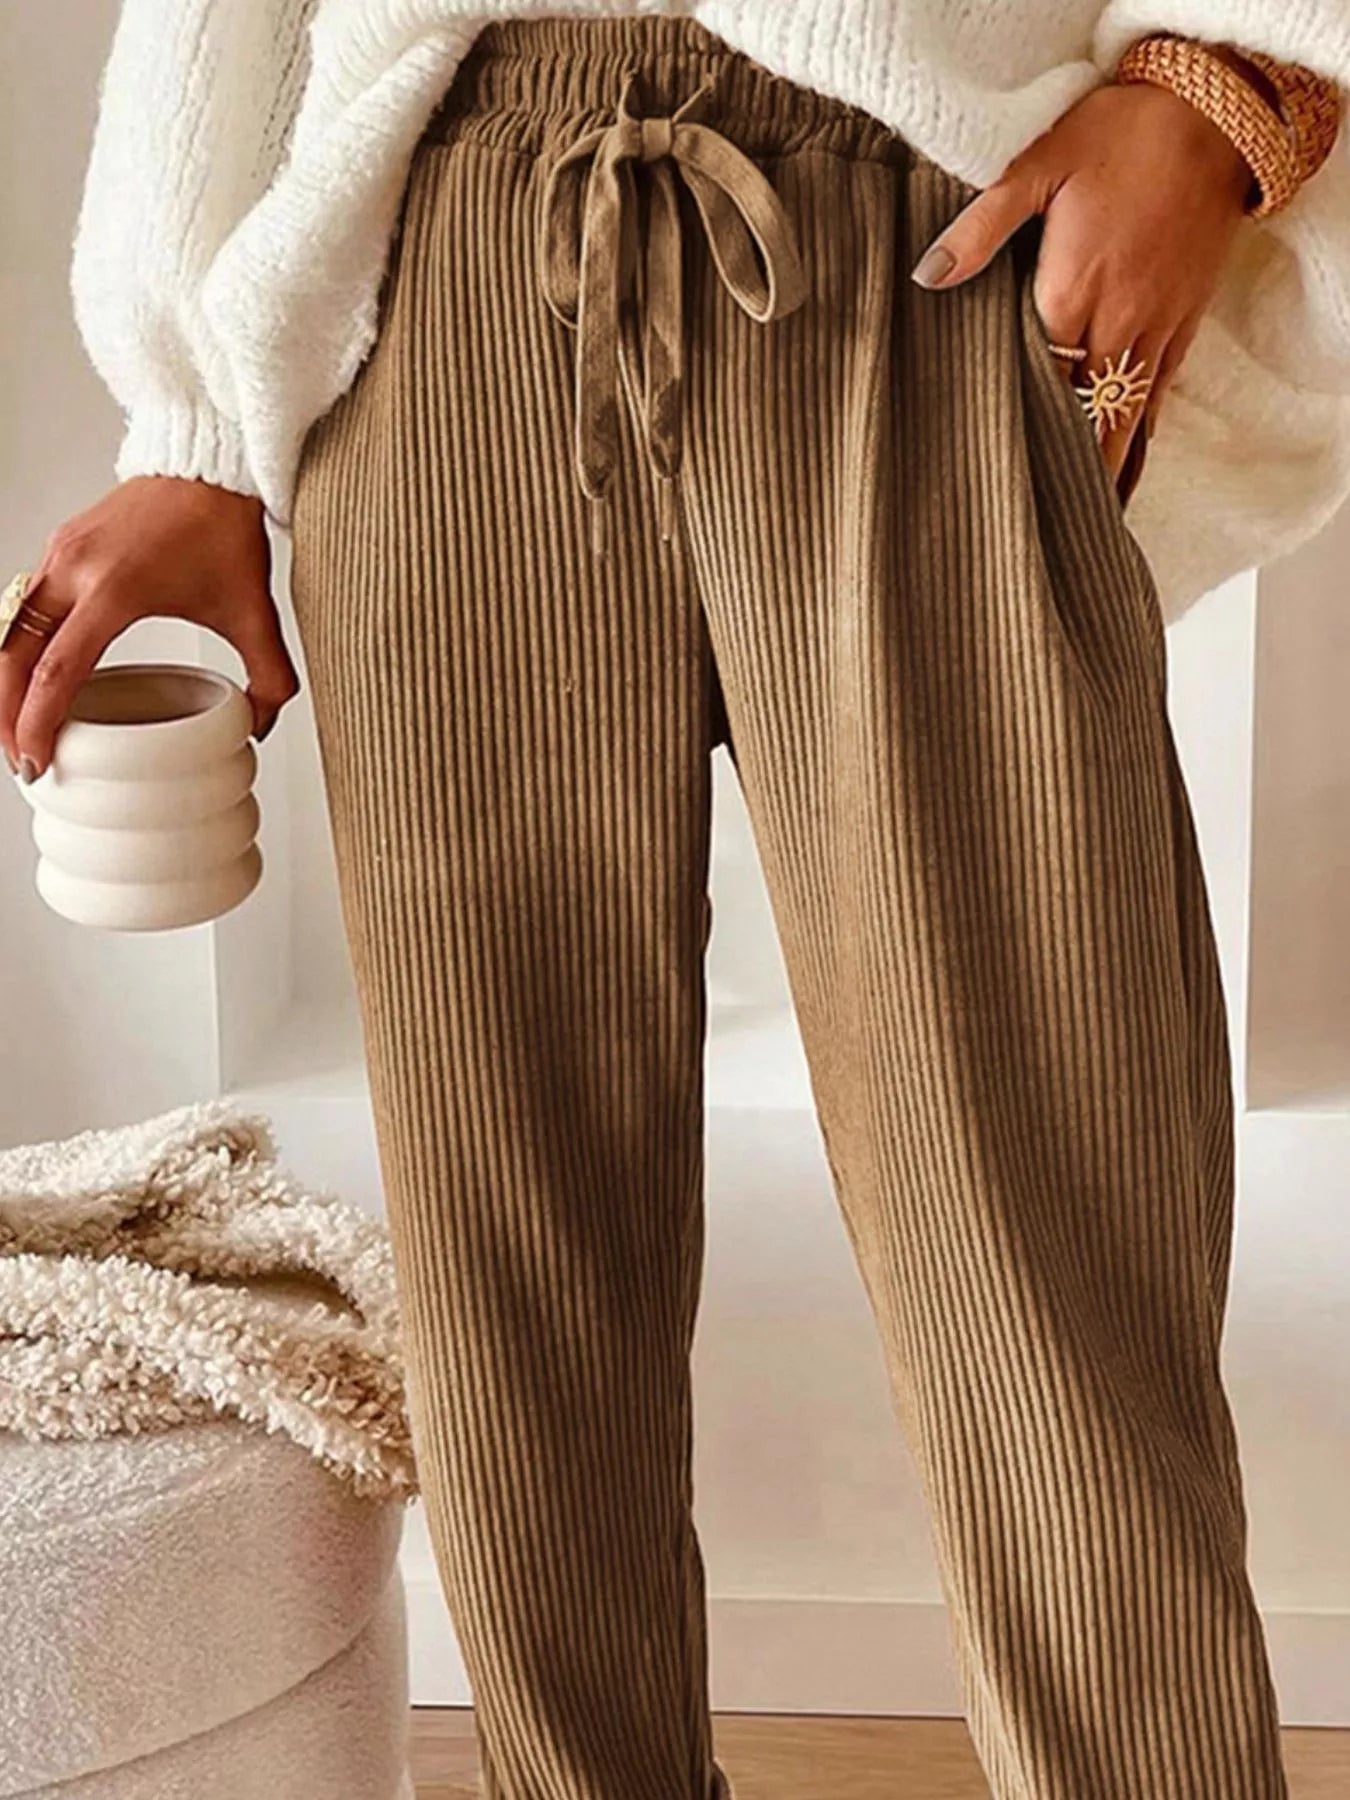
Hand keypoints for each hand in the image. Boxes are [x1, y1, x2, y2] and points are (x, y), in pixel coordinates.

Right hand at [1, 476, 298, 781]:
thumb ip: (269, 677)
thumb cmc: (223, 525)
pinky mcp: (60, 545)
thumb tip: (259, 726)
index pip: (59, 672)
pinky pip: (22, 607)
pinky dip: (19, 648)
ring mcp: (60, 554)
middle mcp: (75, 570)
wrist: (210, 463)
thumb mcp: (254, 612)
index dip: (39, 724)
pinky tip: (36, 678)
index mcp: (115, 590)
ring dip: (7, 683)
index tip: (38, 763)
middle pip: (14, 658)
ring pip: (9, 632)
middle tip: (23, 761)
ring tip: (22, 727)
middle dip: (8, 716)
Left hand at [910, 71, 1254, 491]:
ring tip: (1080, 524)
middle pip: (1085, 418)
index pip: (1036, 383)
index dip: (1017, 430)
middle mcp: (1116, 324)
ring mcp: (1155, 327)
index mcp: (1070, 294)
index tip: (989, 475)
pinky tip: (1124, 467)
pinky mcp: (1182, 322)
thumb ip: (980, 228)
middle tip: (1034, 526)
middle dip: (1063, 472)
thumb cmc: (1119, 134)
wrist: (1212, 112)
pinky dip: (1140, 437)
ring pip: (1127, 419)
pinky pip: (1158, 396)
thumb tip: (928, 276)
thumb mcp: (1038, 167)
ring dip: (1104, 469)